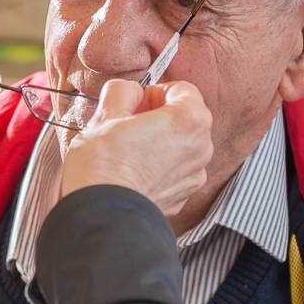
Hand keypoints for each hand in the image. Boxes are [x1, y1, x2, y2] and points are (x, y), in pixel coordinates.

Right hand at [59, 79, 212, 218]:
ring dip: (159, 142)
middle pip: (185, 118)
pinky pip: (174, 171)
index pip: (181, 89)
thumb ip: (122, 92)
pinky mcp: (183, 197)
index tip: (135, 102)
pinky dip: (159, 168)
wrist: (102, 214)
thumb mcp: (105, 114)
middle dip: (158, 117)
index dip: (154, 92)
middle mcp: (201, 147)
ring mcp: (194, 175)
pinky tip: (133, 171)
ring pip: (180, 146)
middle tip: (128, 124)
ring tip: (128, 149)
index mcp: (189, 119)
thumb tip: (127, 92)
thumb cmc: (103, 165)